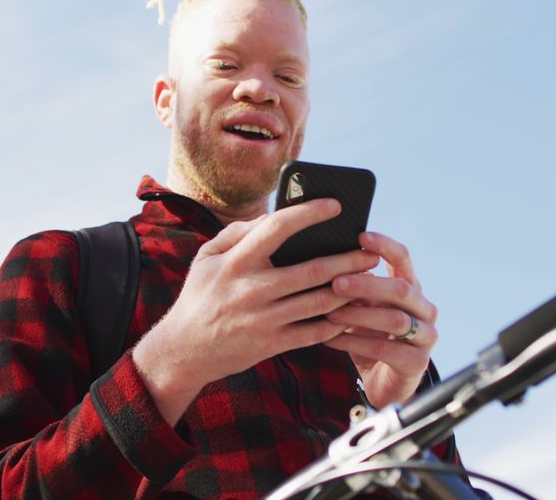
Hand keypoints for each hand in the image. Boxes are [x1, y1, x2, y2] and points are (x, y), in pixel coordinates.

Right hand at [133, 199, 379, 422]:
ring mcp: (264, 320)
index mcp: (235, 262)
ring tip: (369, 279)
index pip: (277, 228)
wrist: (183, 350)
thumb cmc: (199, 297)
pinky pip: (314, 332)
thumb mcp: (206, 258)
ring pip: (320, 303)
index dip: (309, 214)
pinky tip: (352, 311)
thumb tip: (271, 216)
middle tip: (371, 251)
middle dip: (348, 259)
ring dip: (350, 290)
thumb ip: (237, 233)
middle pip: (313, 270)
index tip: (336, 205)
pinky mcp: (272, 344)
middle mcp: (251, 290)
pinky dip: (337, 322)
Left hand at [323, 231, 437, 409]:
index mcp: (411, 289)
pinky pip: (385, 350)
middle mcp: (424, 309)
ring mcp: (425, 337)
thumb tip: (323, 260)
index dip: (385, 246)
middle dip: (368, 284)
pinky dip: (355, 343)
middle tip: (337, 281)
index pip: (404, 259)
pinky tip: (331, 339)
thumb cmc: (369, 337)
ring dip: (360, 315)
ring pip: (395, 320)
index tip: (361, 235)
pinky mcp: (416, 363)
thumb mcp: (361, 307)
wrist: (383, 383)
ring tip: (331, 312)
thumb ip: (353, 287)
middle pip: (402, 289)